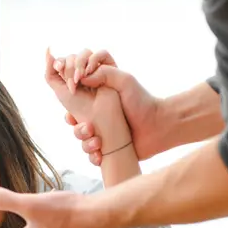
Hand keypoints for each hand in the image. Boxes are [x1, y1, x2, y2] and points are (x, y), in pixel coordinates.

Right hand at [57, 49, 162, 165]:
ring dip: (82, 138)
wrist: (159, 128)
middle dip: (72, 119)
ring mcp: (98, 128)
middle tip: (88, 125)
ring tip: (97, 141)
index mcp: (96, 93)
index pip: (73, 88)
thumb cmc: (144, 103)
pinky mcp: (103, 145)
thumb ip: (104, 72)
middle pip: (69, 112)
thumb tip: (82, 77)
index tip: (74, 86)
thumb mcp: (125, 80)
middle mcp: (94, 110)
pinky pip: (89, 151)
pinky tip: (100, 153)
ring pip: (77, 133)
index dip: (70, 85)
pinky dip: (93, 154)